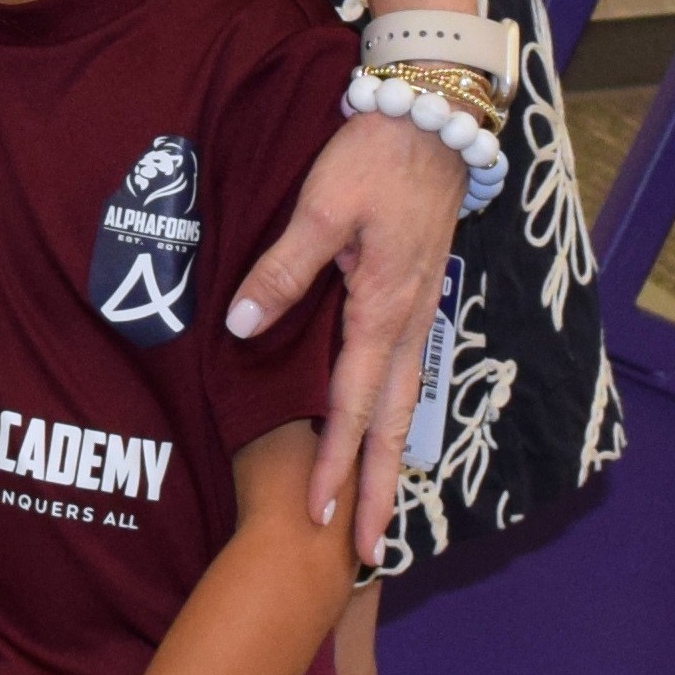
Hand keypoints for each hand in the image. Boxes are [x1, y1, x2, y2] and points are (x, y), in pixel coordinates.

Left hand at [222, 113, 466, 557]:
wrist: (434, 118)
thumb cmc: (375, 157)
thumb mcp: (322, 207)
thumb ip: (282, 270)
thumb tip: (241, 327)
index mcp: (383, 311)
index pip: (351, 407)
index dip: (332, 465)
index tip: (316, 516)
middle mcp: (408, 326)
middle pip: (390, 427)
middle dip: (374, 492)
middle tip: (364, 555)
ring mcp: (417, 316)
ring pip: (402, 407)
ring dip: (387, 463)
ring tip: (376, 516)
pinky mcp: (415, 301)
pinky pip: (404, 377)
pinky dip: (393, 420)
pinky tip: (381, 439)